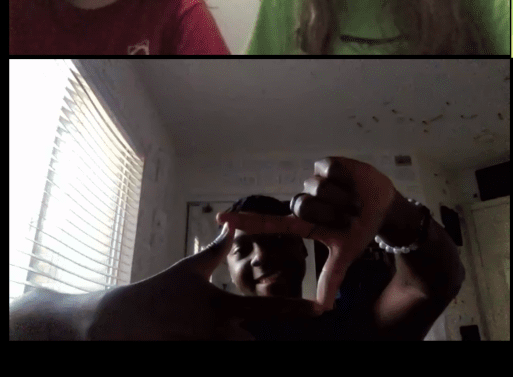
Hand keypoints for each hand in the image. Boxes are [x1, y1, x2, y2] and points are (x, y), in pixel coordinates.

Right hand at [87, 222, 322, 339]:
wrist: (119, 321)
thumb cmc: (158, 292)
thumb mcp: (189, 269)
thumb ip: (215, 253)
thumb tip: (231, 229)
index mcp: (220, 307)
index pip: (266, 309)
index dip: (295, 309)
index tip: (320, 308)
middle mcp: (216, 331)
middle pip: (257, 343)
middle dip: (280, 341)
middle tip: (316, 332)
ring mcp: (203, 346)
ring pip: (240, 349)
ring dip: (261, 346)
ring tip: (297, 345)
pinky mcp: (191, 353)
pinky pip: (216, 357)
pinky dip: (238, 349)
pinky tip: (256, 350)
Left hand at [217, 157, 394, 311]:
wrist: (383, 206)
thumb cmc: (359, 229)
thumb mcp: (345, 255)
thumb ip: (331, 279)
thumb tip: (323, 311)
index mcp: (302, 223)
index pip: (268, 222)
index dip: (244, 221)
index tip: (220, 220)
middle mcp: (302, 201)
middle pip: (301, 205)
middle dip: (330, 213)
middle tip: (349, 216)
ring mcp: (313, 182)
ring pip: (316, 188)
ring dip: (341, 197)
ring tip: (355, 201)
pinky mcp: (326, 165)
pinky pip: (328, 170)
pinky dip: (344, 179)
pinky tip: (352, 182)